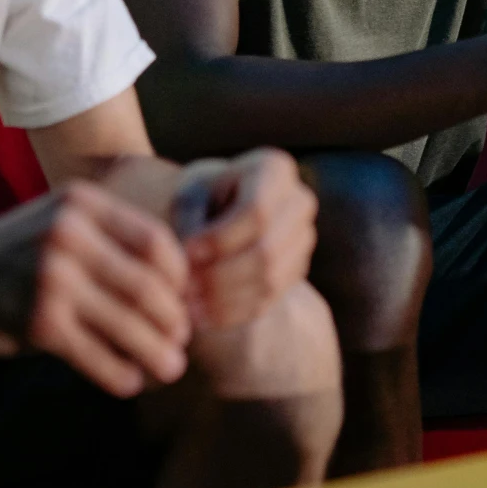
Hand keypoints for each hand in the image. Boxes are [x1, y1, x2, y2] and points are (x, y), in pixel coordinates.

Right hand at [0, 182, 190, 397]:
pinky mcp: (39, 322)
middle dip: (173, 321)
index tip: (182, 303)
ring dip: (157, 354)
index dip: (179, 279)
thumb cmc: (13, 259)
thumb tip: (179, 286)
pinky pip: (98, 356)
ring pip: (130, 324)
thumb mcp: (59, 223)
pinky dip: (121, 374)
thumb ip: (110, 241)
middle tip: (179, 342)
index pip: (156, 242)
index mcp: (82, 203)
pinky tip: (128, 382)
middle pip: (149, 286)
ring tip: (168, 369)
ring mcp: (53, 277)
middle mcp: (69, 233)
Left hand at [176, 149, 317, 330]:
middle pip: (267, 251)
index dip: (221, 238)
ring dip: (224, 299)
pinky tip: (201, 318)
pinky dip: (232, 313)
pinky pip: (268, 300)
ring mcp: (303, 240)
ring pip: (270, 280)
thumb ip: (189, 220)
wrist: (219, 208)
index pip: (257, 212)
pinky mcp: (295, 271)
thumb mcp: (189, 194)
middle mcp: (299, 202)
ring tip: (186, 306)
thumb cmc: (199, 194)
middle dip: (221, 275)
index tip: (185, 253)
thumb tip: (189, 261)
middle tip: (183, 288)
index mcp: (275, 169)